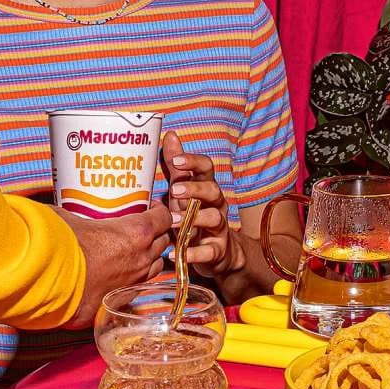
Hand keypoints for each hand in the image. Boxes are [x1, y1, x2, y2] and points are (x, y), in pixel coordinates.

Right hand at [60, 202, 172, 327]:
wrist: (49, 282)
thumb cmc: (61, 244)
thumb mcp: (67, 216)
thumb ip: (73, 212)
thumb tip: (64, 212)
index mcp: (137, 232)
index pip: (164, 218)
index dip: (160, 211)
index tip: (149, 207)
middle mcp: (142, 258)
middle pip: (162, 243)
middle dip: (156, 234)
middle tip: (140, 228)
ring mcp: (134, 281)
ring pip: (154, 267)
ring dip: (148, 257)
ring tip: (132, 251)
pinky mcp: (120, 299)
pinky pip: (134, 287)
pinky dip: (131, 279)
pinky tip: (118, 274)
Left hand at [160, 131, 244, 278]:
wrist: (216, 253)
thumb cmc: (194, 216)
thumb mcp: (184, 190)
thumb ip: (177, 167)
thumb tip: (170, 135)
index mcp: (206, 187)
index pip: (206, 168)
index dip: (193, 162)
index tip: (175, 160)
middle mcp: (216, 205)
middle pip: (213, 190)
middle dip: (195, 189)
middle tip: (174, 190)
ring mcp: (219, 228)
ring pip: (214, 218)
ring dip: (194, 219)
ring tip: (173, 222)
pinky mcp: (217, 251)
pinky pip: (209, 251)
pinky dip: (194, 253)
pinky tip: (177, 252)